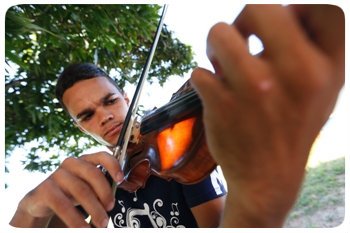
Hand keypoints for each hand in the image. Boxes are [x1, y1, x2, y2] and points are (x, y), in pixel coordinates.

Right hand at [10, 152, 122, 227]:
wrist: (40, 208)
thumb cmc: (70, 197)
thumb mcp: (88, 191)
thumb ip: (101, 190)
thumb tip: (116, 200)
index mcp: (85, 161)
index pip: (101, 155)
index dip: (113, 165)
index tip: (120, 179)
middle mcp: (71, 164)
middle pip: (93, 173)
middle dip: (105, 193)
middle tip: (110, 209)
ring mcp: (56, 175)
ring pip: (81, 190)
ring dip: (94, 209)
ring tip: (102, 224)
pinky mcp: (43, 189)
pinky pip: (63, 204)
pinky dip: (76, 219)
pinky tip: (83, 228)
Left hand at [190, 4, 343, 226]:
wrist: (268, 179)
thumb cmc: (292, 128)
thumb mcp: (321, 92)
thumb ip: (311, 49)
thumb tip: (283, 11)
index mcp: (325, 69)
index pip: (324, 9)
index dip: (295, 9)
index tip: (280, 25)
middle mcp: (295, 74)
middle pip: (260, 7)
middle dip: (243, 18)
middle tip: (240, 35)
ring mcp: (255, 89)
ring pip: (218, 33)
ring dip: (215, 45)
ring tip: (219, 61)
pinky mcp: (222, 105)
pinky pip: (199, 71)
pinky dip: (204, 79)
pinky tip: (215, 93)